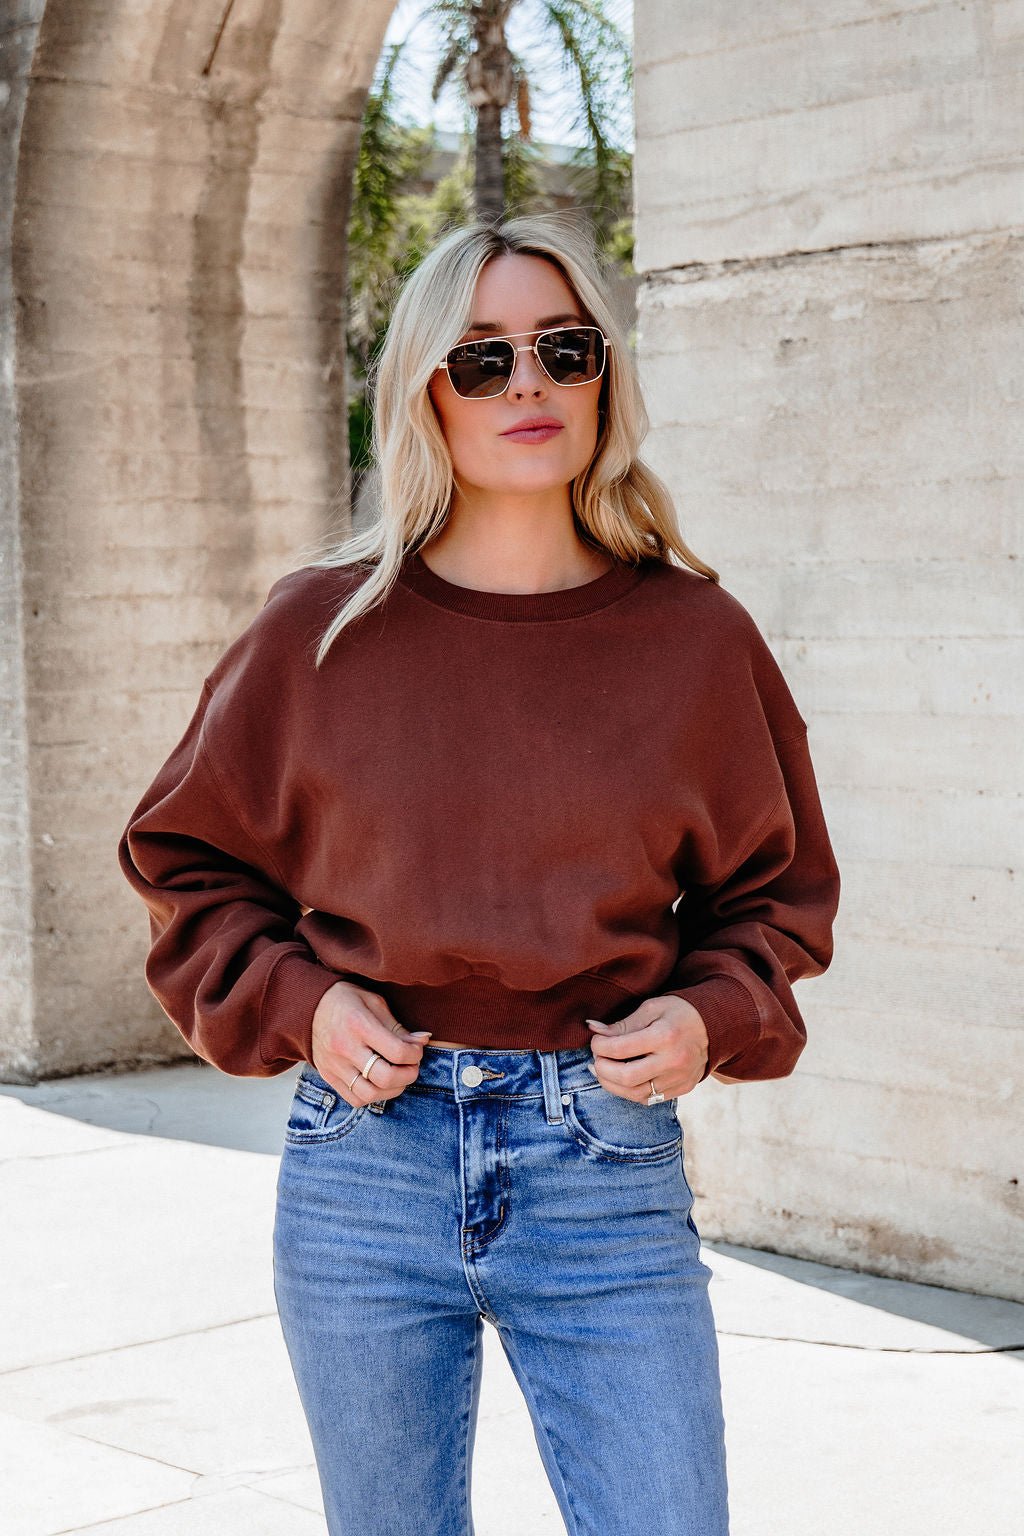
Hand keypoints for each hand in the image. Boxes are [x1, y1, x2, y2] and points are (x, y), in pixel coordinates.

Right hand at [311, 980, 432, 1106]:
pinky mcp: (328, 1076)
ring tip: (398, 1077)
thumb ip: (397, 1026)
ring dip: (392, 1090)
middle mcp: (345, 1048)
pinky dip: (372, 1096)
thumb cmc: (347, 1000)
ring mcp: (334, 1065)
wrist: (308, 1006)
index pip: (397, 1052)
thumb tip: (423, 1041)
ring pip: (370, 1094)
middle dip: (408, 1075)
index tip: (417, 1049)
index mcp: (359, 1024)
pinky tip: (379, 1083)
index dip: (415, 1055)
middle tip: (412, 1067)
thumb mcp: (374, 1003)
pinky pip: (354, 1099)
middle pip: (385, 1077)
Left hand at [586, 995, 709, 1100]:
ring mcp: (679, 1079)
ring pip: (635, 1094)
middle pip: (626, 1077)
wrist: (715, 1027)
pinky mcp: (682, 1089)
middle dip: (602, 1069)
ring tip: (603, 1071)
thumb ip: (623, 1023)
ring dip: (612, 1085)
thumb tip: (593, 1029)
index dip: (599, 1046)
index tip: (596, 1040)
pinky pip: (649, 1099)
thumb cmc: (679, 1012)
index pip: (620, 1049)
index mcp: (665, 1036)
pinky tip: (622, 1080)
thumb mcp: (652, 1008)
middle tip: (596, 1059)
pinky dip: (630, 1091)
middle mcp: (673, 1062)